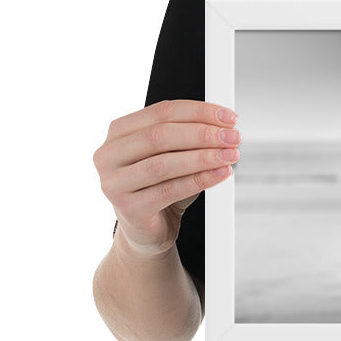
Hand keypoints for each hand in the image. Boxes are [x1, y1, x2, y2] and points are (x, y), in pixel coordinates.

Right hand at [94, 100, 240, 257]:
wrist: (147, 229)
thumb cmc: (160, 187)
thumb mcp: (173, 156)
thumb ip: (190, 137)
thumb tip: (224, 127)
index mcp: (119, 133)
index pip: (161, 112)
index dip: (199, 111)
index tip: (228, 117)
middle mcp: (109, 155)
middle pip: (160, 136)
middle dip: (203, 134)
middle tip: (232, 137)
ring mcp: (114, 183)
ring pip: (164, 164)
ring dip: (203, 157)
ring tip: (230, 155)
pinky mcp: (128, 209)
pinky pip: (169, 191)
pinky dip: (199, 180)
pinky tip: (220, 174)